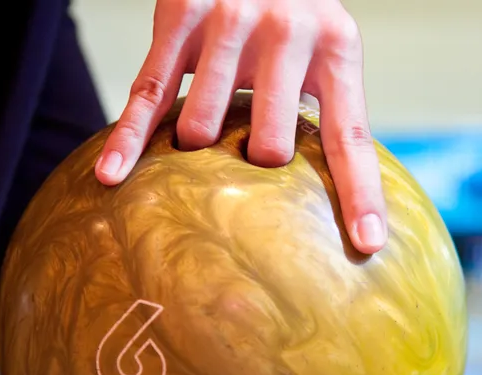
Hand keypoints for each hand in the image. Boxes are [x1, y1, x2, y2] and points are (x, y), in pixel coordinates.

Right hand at [95, 0, 387, 253]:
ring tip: (205, 124)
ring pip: (202, 128)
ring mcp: (232, 21)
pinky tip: (113, 176)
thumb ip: (331, 104)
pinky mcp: (180, 14)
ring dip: (198, 142)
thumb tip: (349, 195)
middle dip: (255, 163)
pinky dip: (128, 139)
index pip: (351, 138)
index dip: (359, 196)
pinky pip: (150, 95)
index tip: (368, 243)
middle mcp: (288, 32)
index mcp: (337, 49)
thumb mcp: (328, 44)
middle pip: (268, 148)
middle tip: (249, 146)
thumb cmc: (292, 9)